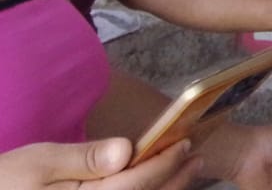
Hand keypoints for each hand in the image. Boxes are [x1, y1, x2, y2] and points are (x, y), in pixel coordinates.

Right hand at [0, 137, 200, 189]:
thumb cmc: (7, 182)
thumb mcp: (40, 163)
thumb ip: (85, 159)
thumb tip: (126, 150)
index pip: (137, 183)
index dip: (165, 163)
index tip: (186, 144)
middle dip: (174, 181)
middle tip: (196, 159)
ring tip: (183, 174)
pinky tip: (154, 189)